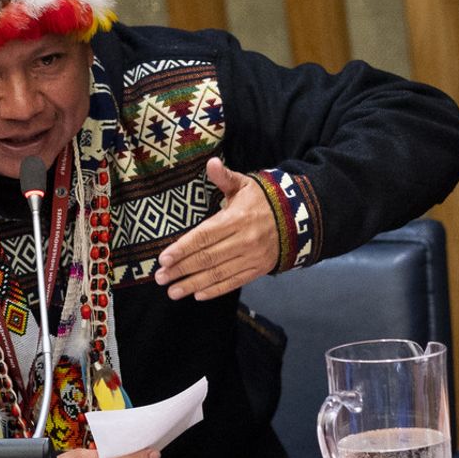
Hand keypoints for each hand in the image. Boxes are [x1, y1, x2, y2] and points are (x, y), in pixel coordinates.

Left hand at [154, 157, 278, 299]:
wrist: (298, 218)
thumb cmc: (262, 200)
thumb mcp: (244, 184)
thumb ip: (225, 177)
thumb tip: (211, 162)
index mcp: (237, 218)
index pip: (205, 235)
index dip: (183, 248)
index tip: (163, 258)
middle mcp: (245, 240)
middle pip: (208, 257)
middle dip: (181, 269)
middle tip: (159, 278)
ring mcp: (252, 257)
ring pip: (218, 273)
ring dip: (193, 284)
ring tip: (172, 291)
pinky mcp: (258, 269)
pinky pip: (234, 282)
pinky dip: (215, 290)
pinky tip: (197, 295)